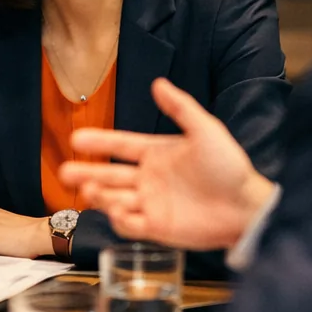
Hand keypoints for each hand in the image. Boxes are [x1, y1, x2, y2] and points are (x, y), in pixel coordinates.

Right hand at [60, 78, 274, 250]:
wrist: (247, 207)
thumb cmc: (229, 167)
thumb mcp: (206, 130)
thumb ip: (180, 108)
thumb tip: (157, 83)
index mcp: (157, 153)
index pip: (121, 146)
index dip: (100, 142)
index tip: (77, 138)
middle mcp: (149, 178)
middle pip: (109, 175)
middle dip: (86, 173)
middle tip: (65, 172)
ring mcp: (152, 204)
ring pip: (115, 199)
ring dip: (99, 196)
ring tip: (89, 190)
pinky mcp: (158, 228)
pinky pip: (130, 225)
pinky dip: (120, 219)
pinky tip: (118, 211)